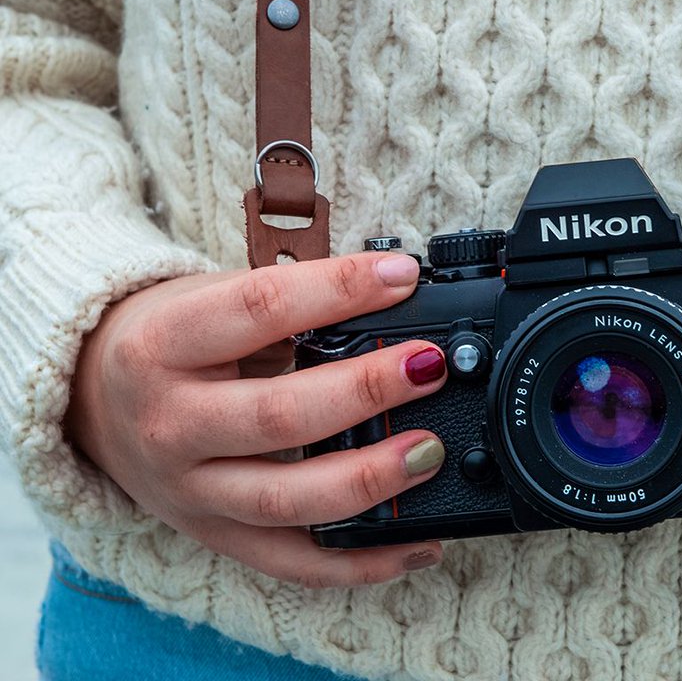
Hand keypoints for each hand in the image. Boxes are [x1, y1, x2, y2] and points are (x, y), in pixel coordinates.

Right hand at [65, 250, 447, 586]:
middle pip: (278, 415)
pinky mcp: (215, 535)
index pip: (261, 308)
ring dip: (370, 479)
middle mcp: (171, 424)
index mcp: (166, 344)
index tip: (402, 277)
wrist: (92, 398)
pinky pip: (293, 563)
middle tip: (428, 367)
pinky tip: (418, 543)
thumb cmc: (172, 338)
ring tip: (429, 451)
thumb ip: (291, 302)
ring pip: (285, 500)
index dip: (339, 289)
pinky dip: (361, 562)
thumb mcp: (212, 299)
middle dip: (366, 391)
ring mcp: (191, 491)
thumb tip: (396, 292)